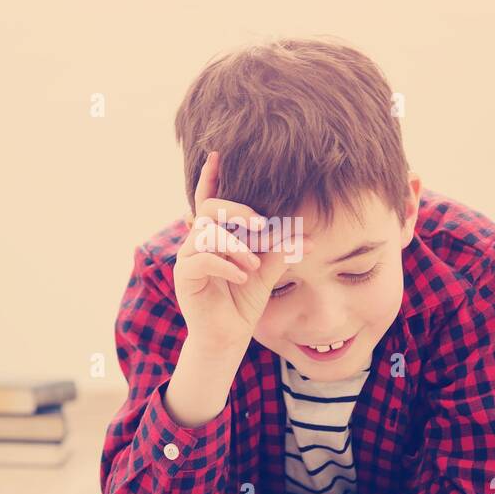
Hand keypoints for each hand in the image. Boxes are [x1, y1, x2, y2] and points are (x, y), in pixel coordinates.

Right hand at [173, 150, 310, 354]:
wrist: (228, 338)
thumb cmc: (242, 303)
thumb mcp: (266, 272)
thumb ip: (279, 251)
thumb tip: (309, 237)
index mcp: (215, 236)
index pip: (209, 199)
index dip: (210, 177)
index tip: (217, 155)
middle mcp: (197, 242)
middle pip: (210, 208)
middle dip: (236, 209)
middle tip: (260, 224)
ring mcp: (188, 258)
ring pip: (207, 232)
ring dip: (235, 246)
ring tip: (254, 265)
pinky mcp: (184, 277)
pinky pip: (201, 259)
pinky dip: (225, 265)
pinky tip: (242, 277)